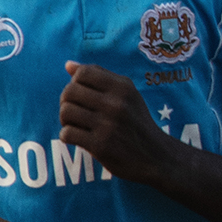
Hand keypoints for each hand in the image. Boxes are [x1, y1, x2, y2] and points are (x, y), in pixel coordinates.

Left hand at [58, 63, 176, 183]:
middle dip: (66, 101)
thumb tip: (68, 64)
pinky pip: (67, 133)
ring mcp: (108, 125)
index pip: (83, 73)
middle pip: (70, 91)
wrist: (156, 156)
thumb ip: (99, 77)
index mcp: (123, 87)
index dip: (75, 82)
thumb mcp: (127, 95)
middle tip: (74, 111)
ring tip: (75, 124)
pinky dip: (67, 136)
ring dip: (65, 119)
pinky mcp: (100, 145)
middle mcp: (116, 104)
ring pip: (66, 111)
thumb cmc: (136, 122)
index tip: (81, 95)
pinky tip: (77, 138)